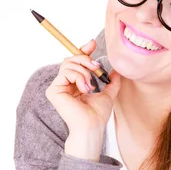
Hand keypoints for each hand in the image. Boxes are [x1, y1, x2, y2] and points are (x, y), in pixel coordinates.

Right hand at [45, 40, 120, 157]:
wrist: (92, 126)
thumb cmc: (98, 114)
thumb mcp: (108, 94)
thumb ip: (111, 82)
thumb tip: (117, 71)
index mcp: (75, 84)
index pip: (76, 62)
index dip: (83, 51)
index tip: (92, 43)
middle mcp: (64, 84)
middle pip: (70, 59)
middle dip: (85, 59)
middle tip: (96, 68)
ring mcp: (58, 86)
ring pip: (69, 64)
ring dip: (84, 71)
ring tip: (91, 86)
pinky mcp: (53, 90)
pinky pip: (66, 72)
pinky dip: (79, 77)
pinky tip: (85, 89)